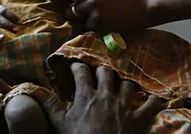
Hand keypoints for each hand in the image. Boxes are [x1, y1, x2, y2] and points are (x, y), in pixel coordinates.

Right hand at [32, 64, 164, 133]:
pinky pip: (151, 104)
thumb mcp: (61, 125)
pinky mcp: (139, 118)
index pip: (81, 72)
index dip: (77, 66)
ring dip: (124, 84)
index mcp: (86, 95)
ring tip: (121, 85)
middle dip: (102, 70)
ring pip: (127, 84)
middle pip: (106, 72)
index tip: (75, 65)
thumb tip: (37, 91)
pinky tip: (154, 97)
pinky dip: (153, 100)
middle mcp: (106, 95)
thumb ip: (51, 106)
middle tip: (99, 73)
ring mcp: (125, 106)